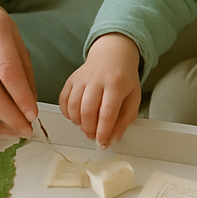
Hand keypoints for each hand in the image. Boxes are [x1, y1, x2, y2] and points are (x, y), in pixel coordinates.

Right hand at [59, 34, 141, 148]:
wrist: (113, 54)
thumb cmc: (124, 78)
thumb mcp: (133, 97)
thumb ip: (125, 120)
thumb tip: (112, 139)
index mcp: (116, 84)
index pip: (107, 113)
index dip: (103, 132)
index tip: (103, 143)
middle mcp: (97, 80)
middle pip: (87, 111)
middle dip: (89, 130)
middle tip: (94, 136)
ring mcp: (82, 78)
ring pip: (73, 106)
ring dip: (78, 123)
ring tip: (86, 126)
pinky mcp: (72, 79)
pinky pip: (63, 99)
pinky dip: (67, 113)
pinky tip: (76, 116)